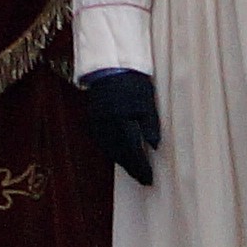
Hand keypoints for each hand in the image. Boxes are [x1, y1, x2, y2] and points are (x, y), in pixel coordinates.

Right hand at [76, 67, 159, 186]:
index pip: (133, 151)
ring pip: (109, 150)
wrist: (110, 67)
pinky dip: (112, 151)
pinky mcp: (91, 120)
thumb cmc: (133, 83)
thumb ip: (150, 125)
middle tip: (143, 179)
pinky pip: (102, 142)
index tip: (149, 179)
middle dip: (132, 168)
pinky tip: (120, 155)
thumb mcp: (147, 102)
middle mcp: (107, 125)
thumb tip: (155, 147)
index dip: (141, 167)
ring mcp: (96, 123)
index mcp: (122, 120)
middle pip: (120, 154)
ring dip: (122, 161)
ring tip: (133, 170)